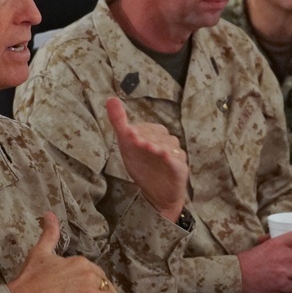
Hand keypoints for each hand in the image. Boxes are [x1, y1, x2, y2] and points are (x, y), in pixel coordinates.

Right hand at [7, 212, 132, 292]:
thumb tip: (49, 213)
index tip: (98, 286)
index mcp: (80, 262)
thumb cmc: (31, 278)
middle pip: (105, 284)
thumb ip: (50, 233)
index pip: (95, 271)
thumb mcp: (40, 252)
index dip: (98, 280)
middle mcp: (89, 276)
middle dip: (109, 292)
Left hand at [106, 96, 187, 222]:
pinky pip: (176, 161)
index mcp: (156, 134)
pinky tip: (162, 155)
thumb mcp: (128, 144)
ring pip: (168, 146)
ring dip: (156, 146)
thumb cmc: (144, 166)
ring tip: (146, 147)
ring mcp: (175, 155)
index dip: (138, 130)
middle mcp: (167, 142)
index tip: (127, 132)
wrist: (157, 194)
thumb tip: (110, 98)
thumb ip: (119, 121)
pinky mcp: (180, 169)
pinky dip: (170, 157)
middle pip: (158, 136)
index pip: (148, 128)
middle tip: (133, 140)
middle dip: (145, 137)